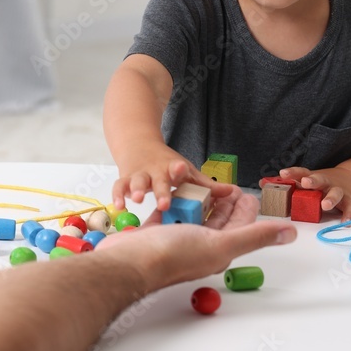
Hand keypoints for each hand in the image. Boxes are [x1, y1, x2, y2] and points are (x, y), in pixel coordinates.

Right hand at [98, 186, 295, 289]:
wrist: (129, 263)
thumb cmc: (172, 255)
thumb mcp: (220, 242)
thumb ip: (254, 235)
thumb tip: (289, 233)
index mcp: (218, 250)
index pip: (239, 227)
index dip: (245, 209)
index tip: (247, 191)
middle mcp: (199, 246)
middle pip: (217, 221)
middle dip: (224, 203)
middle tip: (227, 184)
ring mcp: (176, 239)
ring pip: (193, 216)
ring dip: (198, 200)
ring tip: (200, 184)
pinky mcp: (156, 232)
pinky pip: (168, 214)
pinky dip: (173, 203)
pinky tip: (173, 193)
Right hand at [111, 143, 231, 210]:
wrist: (138, 144)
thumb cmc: (167, 164)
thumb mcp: (187, 172)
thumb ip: (207, 186)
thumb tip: (233, 192)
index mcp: (174, 169)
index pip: (179, 169)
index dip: (180, 170)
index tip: (181, 169)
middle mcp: (156, 172)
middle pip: (159, 181)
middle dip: (160, 191)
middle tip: (164, 203)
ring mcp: (139, 175)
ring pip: (136, 182)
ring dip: (136, 190)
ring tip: (136, 199)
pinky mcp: (125, 179)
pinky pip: (119, 187)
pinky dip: (118, 195)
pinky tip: (119, 206)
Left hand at [278, 166, 350, 221]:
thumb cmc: (322, 184)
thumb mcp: (306, 181)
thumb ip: (286, 184)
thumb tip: (262, 183)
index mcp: (312, 177)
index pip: (302, 172)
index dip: (292, 173)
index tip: (283, 174)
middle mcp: (325, 182)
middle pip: (319, 179)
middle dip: (312, 181)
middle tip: (305, 183)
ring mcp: (339, 190)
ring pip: (336, 193)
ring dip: (330, 199)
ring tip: (324, 205)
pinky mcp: (350, 200)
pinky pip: (349, 207)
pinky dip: (348, 214)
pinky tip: (344, 220)